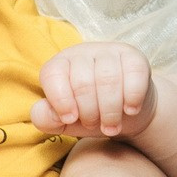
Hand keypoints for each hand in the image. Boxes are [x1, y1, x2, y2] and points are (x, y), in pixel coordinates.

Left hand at [32, 42, 156, 137]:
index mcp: (60, 64)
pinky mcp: (134, 57)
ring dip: (110, 111)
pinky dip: (132, 98)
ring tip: (111, 125)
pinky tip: (130, 109)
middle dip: (89, 113)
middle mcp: (83, 52)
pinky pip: (133, 75)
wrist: (126, 113)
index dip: (60, 101)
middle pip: (83, 83)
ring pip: (108, 80)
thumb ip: (46, 118)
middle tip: (95, 125)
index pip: (52, 75)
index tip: (70, 119)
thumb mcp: (64, 122)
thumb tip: (42, 111)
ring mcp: (109, 51)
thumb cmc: (90, 114)